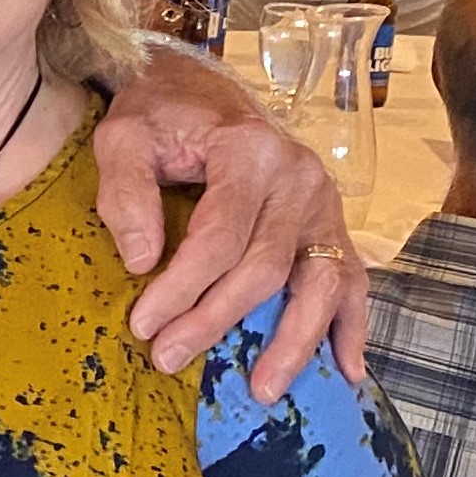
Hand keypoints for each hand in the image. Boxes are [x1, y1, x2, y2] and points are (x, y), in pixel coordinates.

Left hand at [93, 46, 364, 397]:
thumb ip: (126, 191)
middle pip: (264, 268)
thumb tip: (142, 261)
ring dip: (294, 341)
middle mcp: (300, 179)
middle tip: (170, 358)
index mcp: (250, 152)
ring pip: (320, 283)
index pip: (217, 238)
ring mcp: (324, 203)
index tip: (142, 325)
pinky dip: (349, 327)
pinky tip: (343, 370)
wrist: (200, 87)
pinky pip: (352, 281)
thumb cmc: (159, 115)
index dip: (180, 287)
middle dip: (216, 320)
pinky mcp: (332, 223)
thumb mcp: (124, 136)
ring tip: (263, 389)